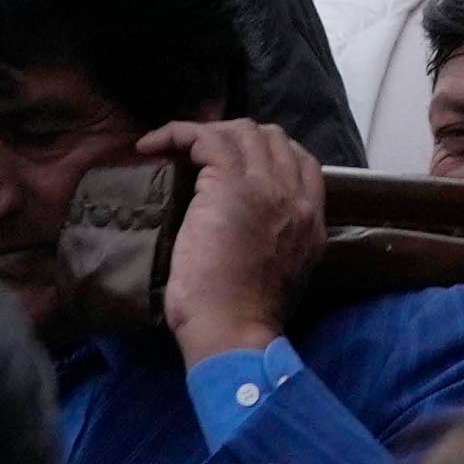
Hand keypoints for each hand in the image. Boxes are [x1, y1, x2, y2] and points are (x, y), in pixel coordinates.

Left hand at [156, 117, 325, 369]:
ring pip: (241, 131)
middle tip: (200, 157)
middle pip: (272, 137)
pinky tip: (152, 145)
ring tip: (174, 148)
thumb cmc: (247, 319)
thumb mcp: (283, 274)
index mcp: (310, 219)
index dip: (269, 153)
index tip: (238, 165)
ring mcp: (265, 186)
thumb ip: (279, 241)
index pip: (302, 161)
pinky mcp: (227, 185)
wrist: (234, 331)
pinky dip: (176, 134)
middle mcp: (294, 195)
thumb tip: (250, 231)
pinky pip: (204, 138)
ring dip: (205, 134)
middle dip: (236, 138)